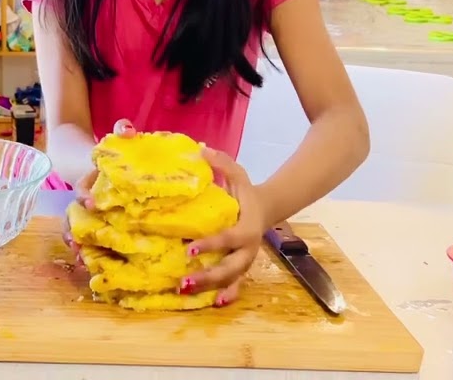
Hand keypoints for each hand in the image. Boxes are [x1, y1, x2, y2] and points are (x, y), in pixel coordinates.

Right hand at [62, 119, 136, 259]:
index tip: (92, 203)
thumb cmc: (114, 155)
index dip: (84, 196)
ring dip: (78, 245)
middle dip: (73, 231)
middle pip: (73, 218)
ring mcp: (89, 216)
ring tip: (81, 260)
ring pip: (77, 231)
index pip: (82, 190)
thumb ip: (122, 131)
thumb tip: (127, 129)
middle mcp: (85, 201)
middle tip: (77, 244)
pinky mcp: (98, 227)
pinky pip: (89, 241)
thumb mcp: (118, 140)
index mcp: (89, 182)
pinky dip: (88, 252)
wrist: (105, 165)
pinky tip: (90, 266)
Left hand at [181, 147, 265, 306]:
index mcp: (247, 227)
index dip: (210, 244)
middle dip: (209, 274)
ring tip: (188, 291)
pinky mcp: (243, 267)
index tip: (188, 248)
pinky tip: (214, 304)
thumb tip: (201, 149)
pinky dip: (228, 295)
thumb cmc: (247, 192)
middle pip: (231, 267)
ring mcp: (246, 260)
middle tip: (185, 279)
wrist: (267, 208)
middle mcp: (248, 248)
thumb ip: (222, 163)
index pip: (228, 238)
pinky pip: (237, 284)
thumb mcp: (238, 174)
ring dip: (212, 287)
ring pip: (232, 279)